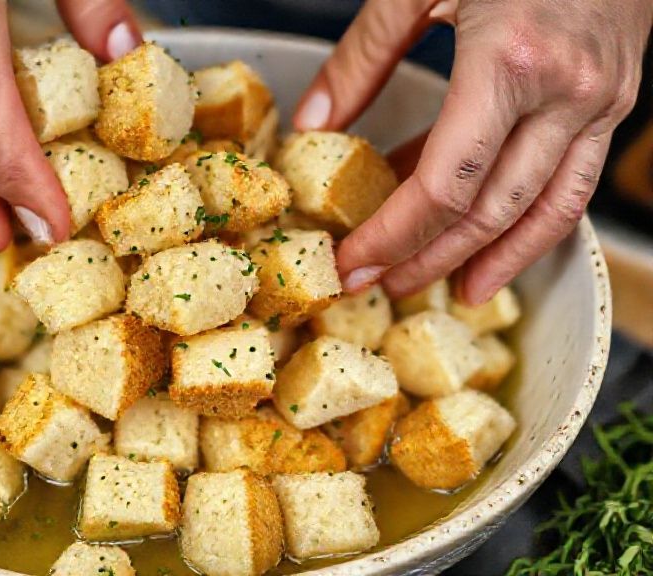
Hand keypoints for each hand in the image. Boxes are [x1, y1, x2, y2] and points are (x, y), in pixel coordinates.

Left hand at [293, 0, 651, 304]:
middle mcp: (565, 91)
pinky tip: (505, 245)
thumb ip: (364, 55)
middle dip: (430, 258)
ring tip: (452, 290)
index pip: (445, 186)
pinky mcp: (616, 98)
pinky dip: (538, 223)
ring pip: (547, 210)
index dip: (394, 235)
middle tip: (382, 285)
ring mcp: (601, 99)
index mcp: (509, 60)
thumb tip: (315, 120)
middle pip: (491, 210)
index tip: (352, 262)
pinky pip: (576, 181)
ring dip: (496, 260)